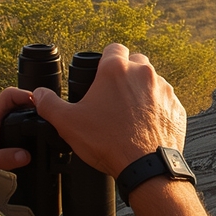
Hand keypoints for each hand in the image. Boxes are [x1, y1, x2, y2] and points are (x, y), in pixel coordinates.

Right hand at [31, 43, 186, 177]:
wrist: (145, 167)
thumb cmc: (108, 143)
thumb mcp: (68, 123)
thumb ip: (48, 104)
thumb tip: (38, 95)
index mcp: (116, 70)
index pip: (113, 48)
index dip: (105, 60)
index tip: (101, 75)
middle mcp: (144, 74)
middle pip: (135, 62)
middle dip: (125, 74)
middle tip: (113, 96)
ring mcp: (164, 91)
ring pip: (152, 82)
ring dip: (142, 92)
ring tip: (128, 115)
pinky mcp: (177, 108)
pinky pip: (166, 102)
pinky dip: (157, 110)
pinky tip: (144, 126)